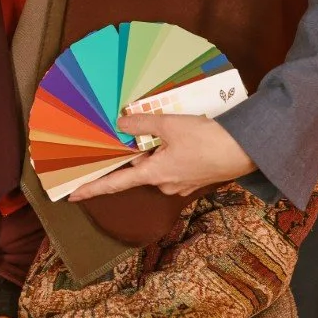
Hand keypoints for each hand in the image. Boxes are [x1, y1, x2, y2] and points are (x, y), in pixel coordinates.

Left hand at [68, 112, 255, 199]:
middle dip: (140, 151)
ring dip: (159, 149)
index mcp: (154, 173)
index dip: (93, 188)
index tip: (73, 196)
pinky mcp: (196, 178)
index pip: (116, 183)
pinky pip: (175, 166)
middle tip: (146, 130)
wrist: (243, 150)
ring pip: (159, 165)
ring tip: (173, 129)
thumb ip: (142, 122)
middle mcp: (165, 184)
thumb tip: (121, 122)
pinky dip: (175, 152)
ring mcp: (182, 183)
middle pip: (141, 168)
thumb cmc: (205, 139)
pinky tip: (186, 138)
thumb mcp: (169, 124)